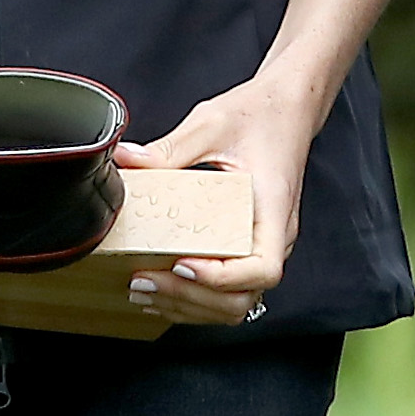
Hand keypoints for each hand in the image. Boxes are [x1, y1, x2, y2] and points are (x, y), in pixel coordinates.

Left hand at [116, 70, 327, 325]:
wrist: (286, 109)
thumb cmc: (259, 116)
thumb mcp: (212, 124)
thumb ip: (171, 147)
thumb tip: (127, 159)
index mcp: (273, 211)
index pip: (263, 268)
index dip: (221, 277)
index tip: (181, 263)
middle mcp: (275, 237)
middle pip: (244, 297)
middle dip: (192, 298)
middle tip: (145, 282)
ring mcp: (264, 245)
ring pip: (236, 303)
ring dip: (190, 306)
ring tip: (145, 291)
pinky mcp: (250, 246)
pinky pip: (229, 289)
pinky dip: (197, 298)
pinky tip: (163, 290)